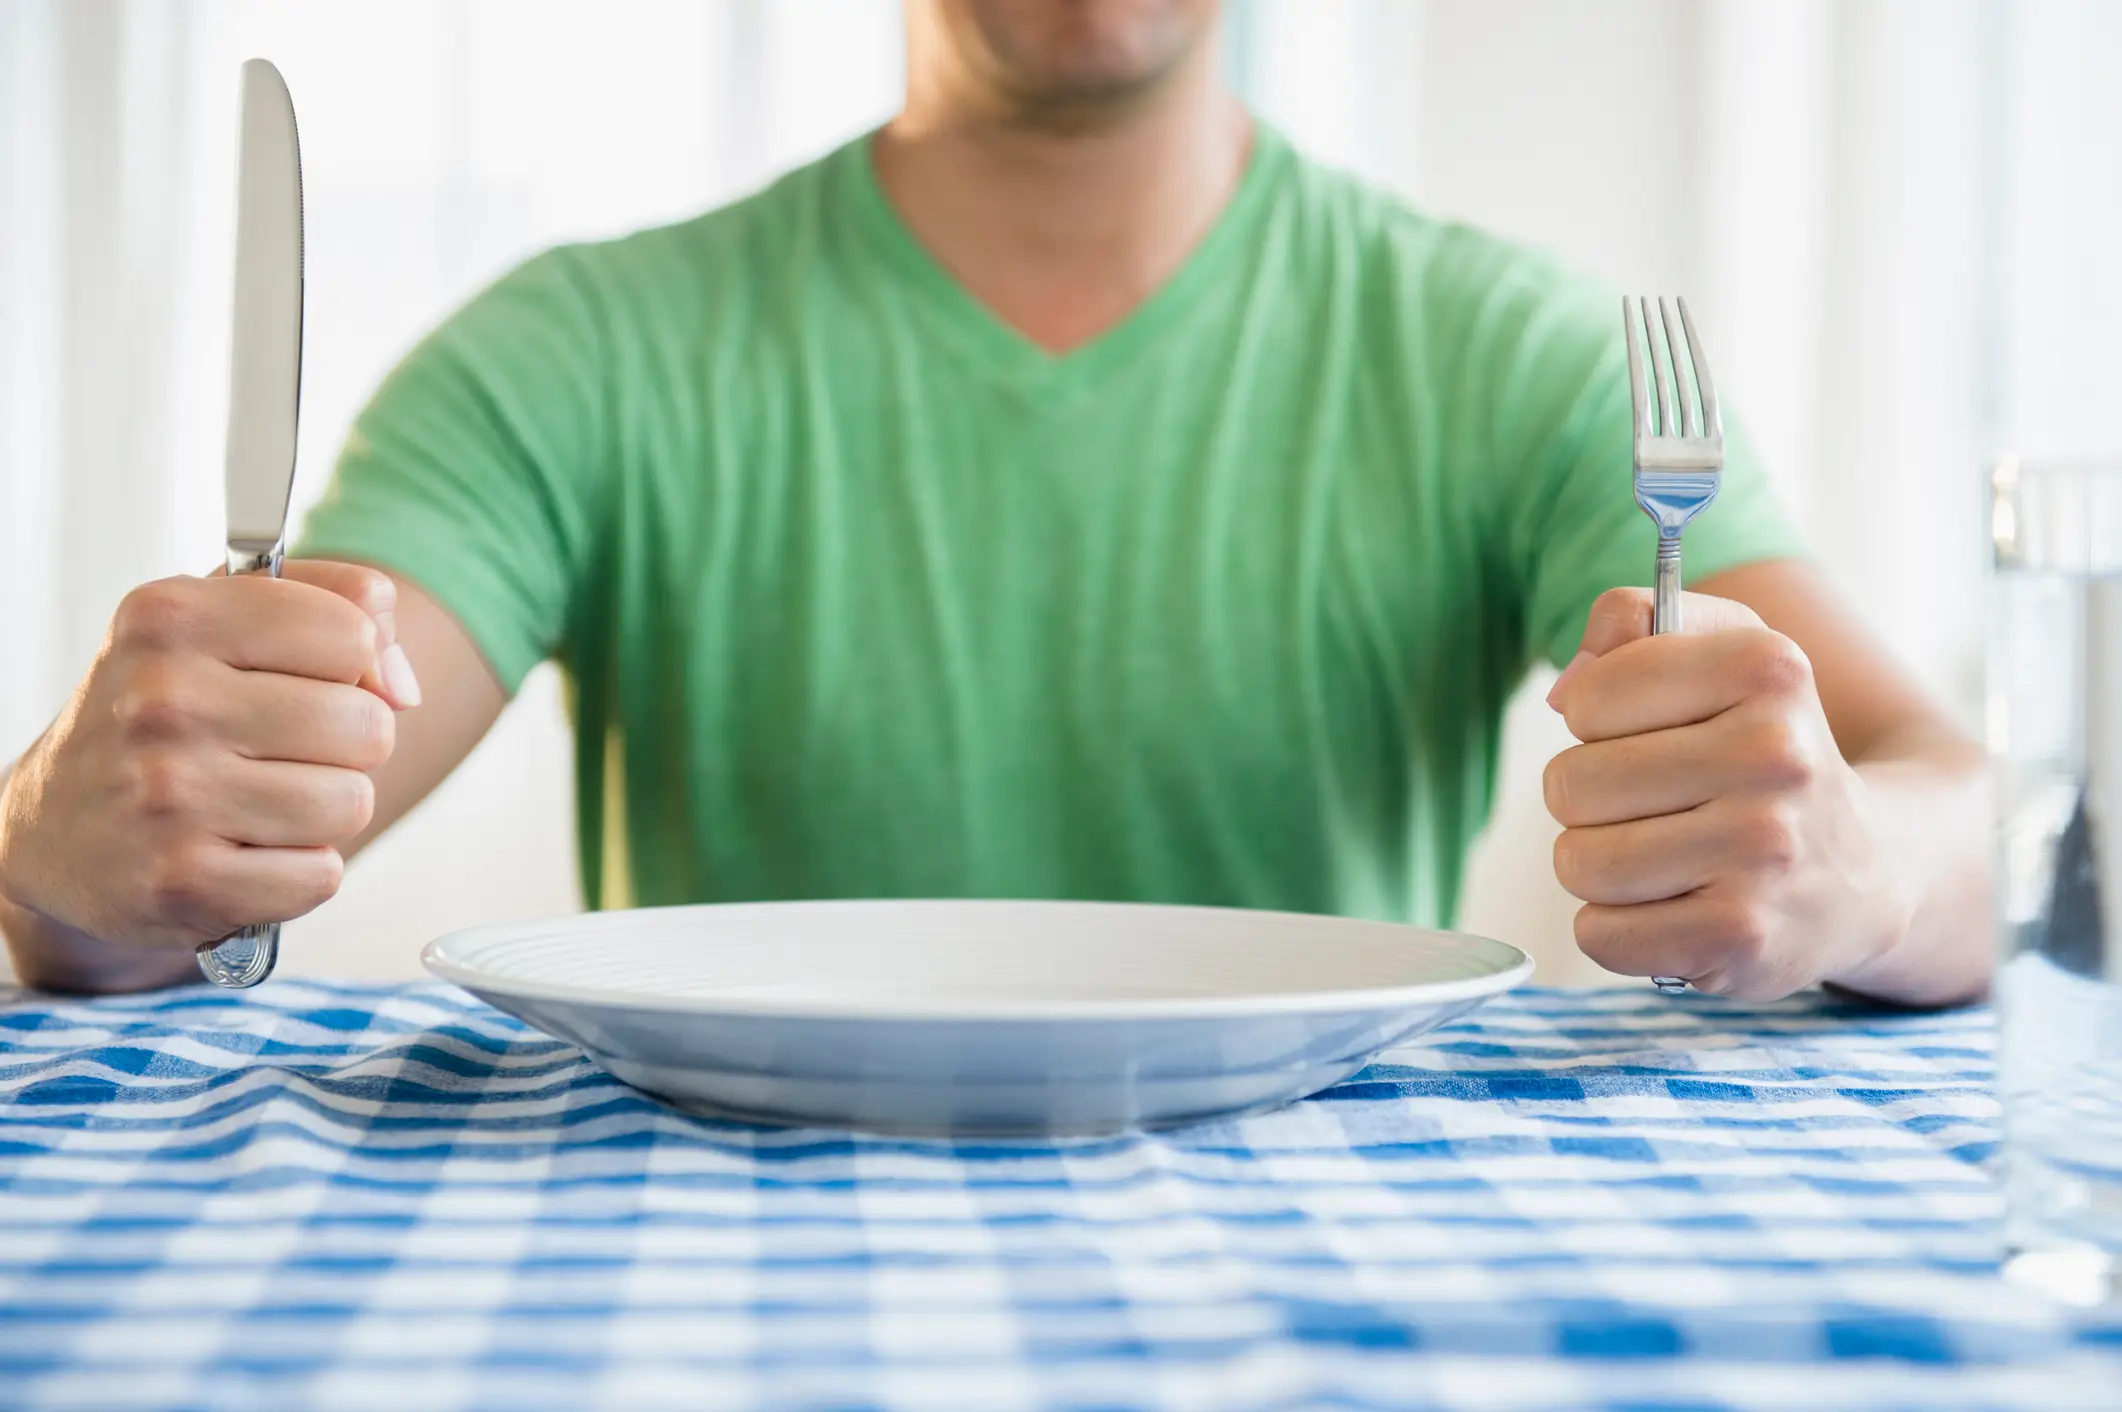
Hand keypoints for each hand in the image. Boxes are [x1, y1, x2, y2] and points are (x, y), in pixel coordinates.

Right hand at [0, 562, 418, 965]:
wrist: (55, 829)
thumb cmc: (165, 714)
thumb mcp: (225, 621)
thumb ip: (340, 605)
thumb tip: (404, 688)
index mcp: (172, 618)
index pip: (352, 631)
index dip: (349, 664)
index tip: (297, 679)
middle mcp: (162, 702)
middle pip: (368, 724)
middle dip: (343, 745)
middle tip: (273, 751)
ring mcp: (168, 797)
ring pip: (353, 803)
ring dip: (323, 812)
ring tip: (257, 802)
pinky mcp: (181, 882)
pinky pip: (321, 875)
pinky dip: (298, 872)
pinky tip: (242, 852)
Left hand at [1541, 587, 1908, 1000]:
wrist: (1868, 872)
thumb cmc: (1762, 748)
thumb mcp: (1721, 649)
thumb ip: (1630, 622)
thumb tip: (1565, 694)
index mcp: (1765, 670)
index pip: (1587, 700)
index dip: (1596, 720)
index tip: (1650, 732)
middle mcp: (1776, 757)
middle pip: (1570, 785)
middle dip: (1589, 800)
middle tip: (1654, 806)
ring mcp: (1763, 854)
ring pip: (1578, 863)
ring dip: (1599, 867)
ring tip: (1663, 857)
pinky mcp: (1743, 938)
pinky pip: (1599, 935)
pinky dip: (1616, 929)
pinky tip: (1674, 910)